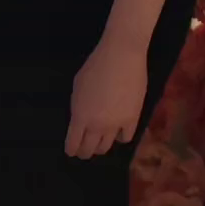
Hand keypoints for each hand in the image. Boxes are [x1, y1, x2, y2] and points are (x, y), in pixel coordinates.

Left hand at [66, 34, 147, 158]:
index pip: (73, 145)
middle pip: (88, 150)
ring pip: (106, 147)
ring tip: (101, 139)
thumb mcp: (78, 86)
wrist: (122, 55)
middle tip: (85, 147)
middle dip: (84, 150)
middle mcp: (97, 125)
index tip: (72, 149)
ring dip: (101, 146)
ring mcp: (116, 124)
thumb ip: (78, 106)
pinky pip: (125, 138)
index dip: (71, 149)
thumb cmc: (96, 65)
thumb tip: (81, 119)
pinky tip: (118, 129)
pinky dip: (119, 136)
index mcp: (80, 117)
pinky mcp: (133, 119)